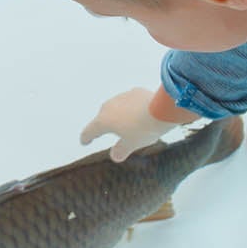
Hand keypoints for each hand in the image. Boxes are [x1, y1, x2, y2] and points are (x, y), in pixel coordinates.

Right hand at [81, 87, 195, 162]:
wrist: (162, 110)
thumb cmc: (143, 129)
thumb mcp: (131, 144)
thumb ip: (121, 151)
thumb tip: (115, 156)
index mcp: (104, 121)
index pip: (89, 131)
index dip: (86, 138)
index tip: (84, 141)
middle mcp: (109, 106)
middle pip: (103, 117)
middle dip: (105, 125)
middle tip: (107, 132)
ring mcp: (122, 96)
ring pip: (117, 107)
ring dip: (119, 115)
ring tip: (130, 124)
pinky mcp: (136, 92)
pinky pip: (130, 102)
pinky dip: (132, 108)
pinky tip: (141, 113)